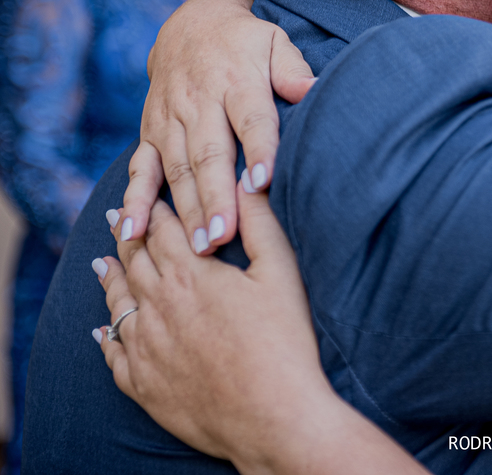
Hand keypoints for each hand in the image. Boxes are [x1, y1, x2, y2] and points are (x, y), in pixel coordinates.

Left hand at [93, 197, 427, 473]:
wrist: (272, 416)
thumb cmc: (284, 342)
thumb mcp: (281, 273)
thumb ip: (260, 223)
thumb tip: (246, 181)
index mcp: (191, 274)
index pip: (162, 230)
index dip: (154, 208)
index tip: (148, 194)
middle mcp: (158, 305)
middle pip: (133, 261)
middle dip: (127, 236)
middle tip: (119, 218)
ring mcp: (145, 347)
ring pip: (117, 303)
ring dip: (110, 279)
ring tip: (103, 263)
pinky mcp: (142, 383)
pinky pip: (112, 353)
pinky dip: (104, 336)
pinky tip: (101, 331)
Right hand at [121, 0, 315, 253]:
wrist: (192, 25)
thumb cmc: (247, 43)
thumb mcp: (274, 42)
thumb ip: (292, 69)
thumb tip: (314, 88)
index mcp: (237, 81)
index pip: (250, 119)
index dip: (258, 150)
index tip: (263, 182)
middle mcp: (199, 102)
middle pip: (209, 154)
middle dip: (216, 197)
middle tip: (224, 236)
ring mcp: (170, 119)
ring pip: (178, 169)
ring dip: (187, 209)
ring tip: (201, 246)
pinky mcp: (150, 132)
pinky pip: (140, 169)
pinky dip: (135, 201)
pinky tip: (132, 232)